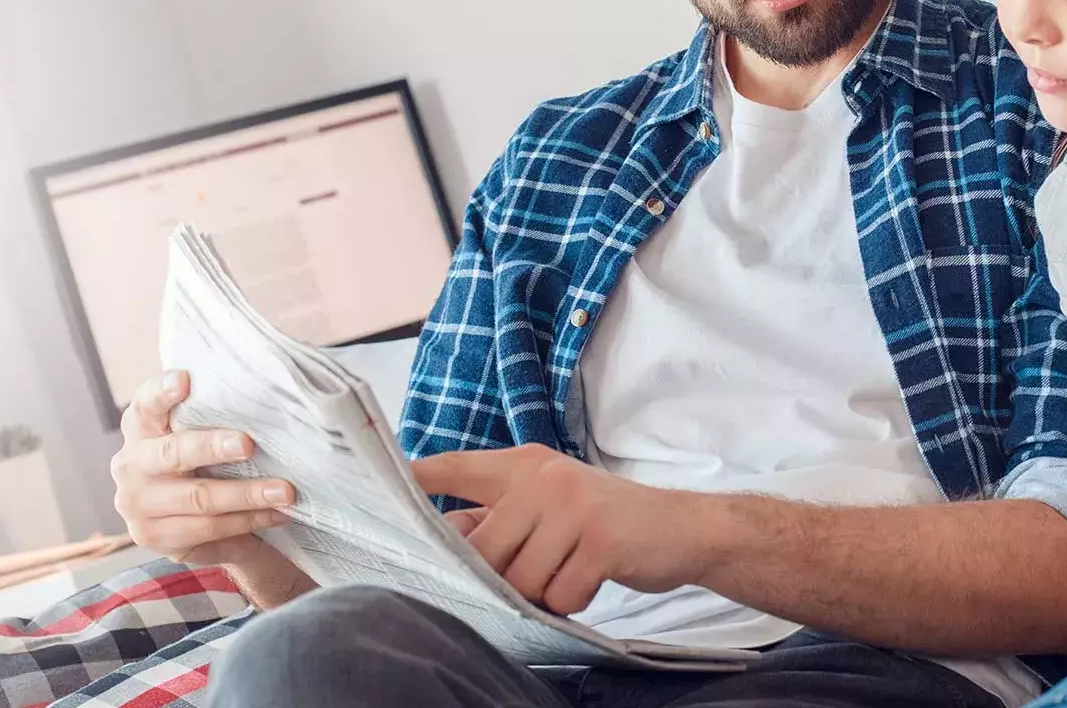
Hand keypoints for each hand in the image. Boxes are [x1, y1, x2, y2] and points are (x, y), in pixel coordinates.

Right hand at [110, 371, 299, 578]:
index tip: (184, 379)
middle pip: (174, 452)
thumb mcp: (200, 432)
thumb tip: (270, 392)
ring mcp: (137, 504)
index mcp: (140, 426)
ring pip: (199, 499)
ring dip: (248, 495)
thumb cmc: (202, 460)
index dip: (162, 391)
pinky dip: (249, 521)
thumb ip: (214, 414)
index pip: (146, 403)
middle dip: (213, 447)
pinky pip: (209, 530)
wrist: (184, 519)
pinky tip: (276, 514)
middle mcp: (131, 464)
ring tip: (285, 491)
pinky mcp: (154, 537)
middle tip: (248, 445)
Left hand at [413, 445, 713, 615]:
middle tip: (537, 576)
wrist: (683, 528)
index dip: (418, 476)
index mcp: (525, 466)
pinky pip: (560, 594)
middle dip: (503, 579)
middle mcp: (544, 478)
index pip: (457, 467)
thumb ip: (502, 518)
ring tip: (571, 572)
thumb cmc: (605, 523)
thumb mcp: (551, 506)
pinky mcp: (599, 540)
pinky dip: (574, 601)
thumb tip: (446, 541)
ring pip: (521, 579)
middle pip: (484, 551)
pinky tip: (594, 580)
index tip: (383, 480)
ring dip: (544, 592)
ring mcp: (572, 506)